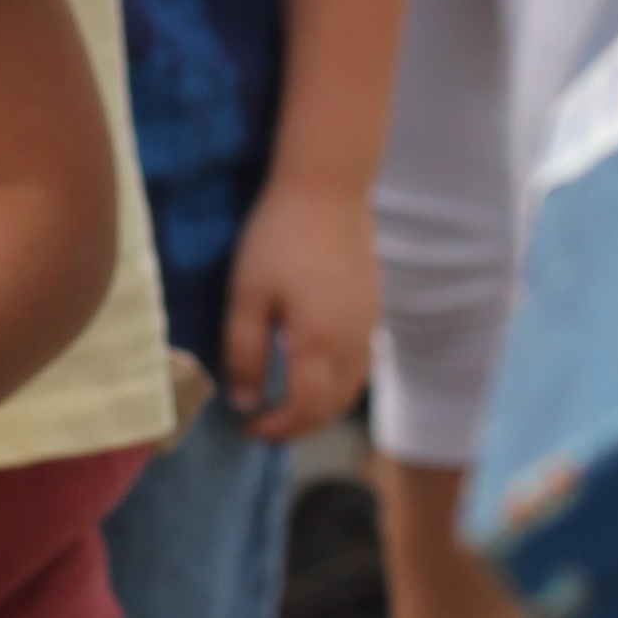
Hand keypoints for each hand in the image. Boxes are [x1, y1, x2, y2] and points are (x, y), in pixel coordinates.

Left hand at [220, 171, 376, 441]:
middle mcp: (353, 343)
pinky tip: (314, 375)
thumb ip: (244, 351)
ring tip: (288, 409)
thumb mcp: (248, 295)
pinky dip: (337, 385)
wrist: (328, 189)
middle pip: (332, 406)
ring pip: (351, 389)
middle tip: (265, 427)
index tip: (249, 428)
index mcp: (320, 343)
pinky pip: (360, 365)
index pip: (305, 408)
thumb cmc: (279, 238)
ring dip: (321, 409)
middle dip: (299, 426)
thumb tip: (244, 400)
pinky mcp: (374, 310)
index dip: (277, 427)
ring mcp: (368, 327)